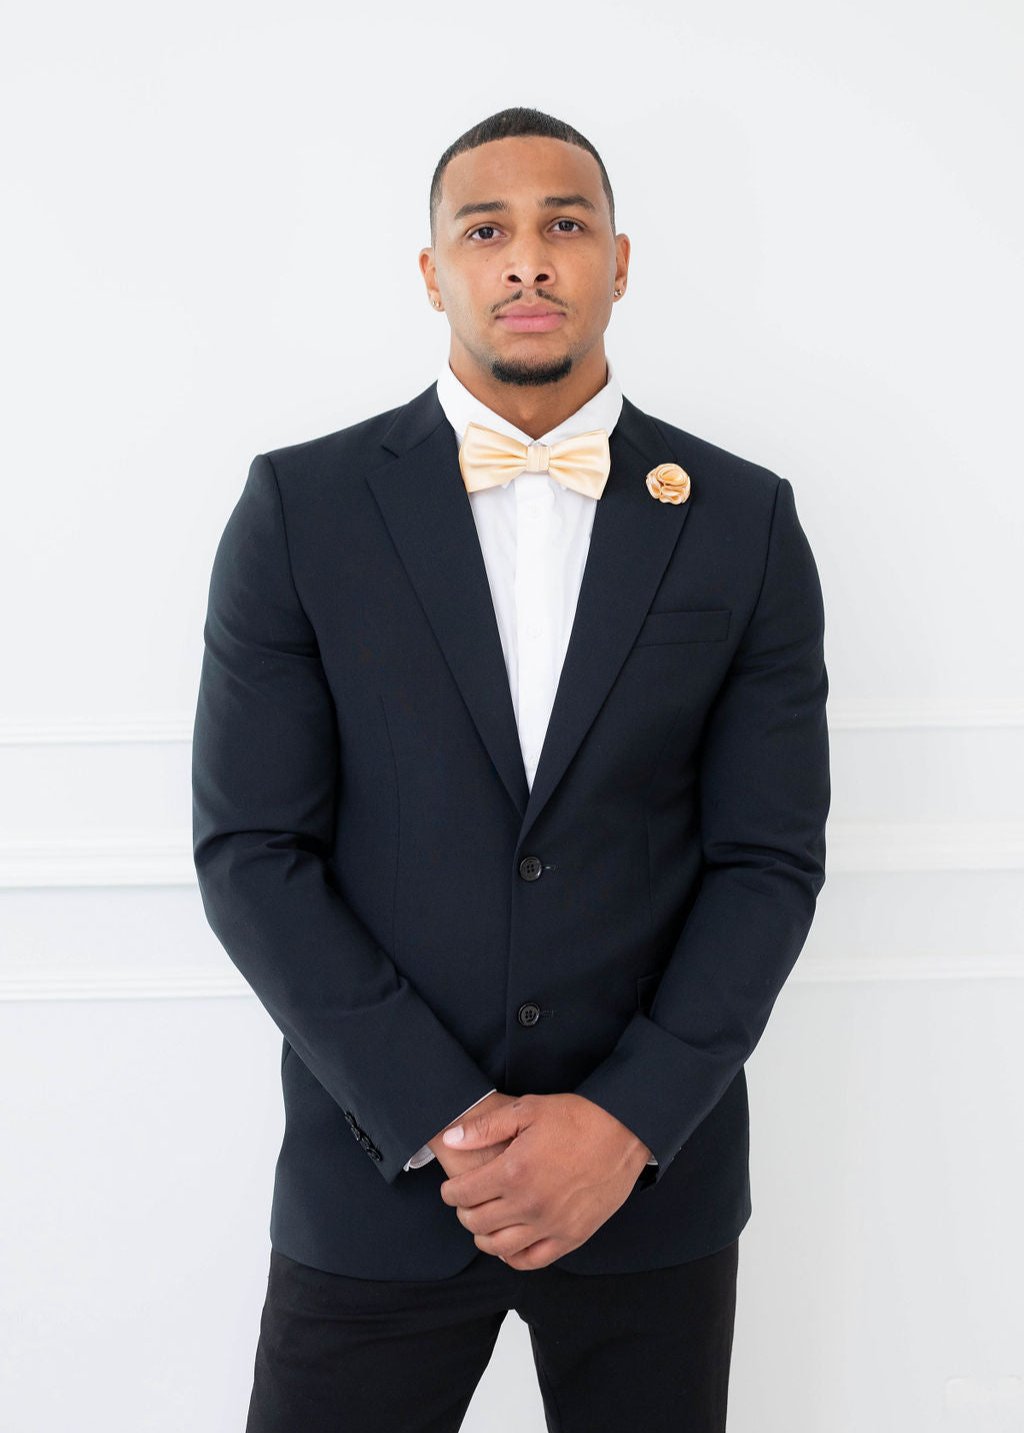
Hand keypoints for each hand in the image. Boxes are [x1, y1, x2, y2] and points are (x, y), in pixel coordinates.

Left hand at [437, 1094, 651, 1269]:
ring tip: (485, 1221)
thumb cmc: (576, 1117)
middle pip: (477, 1222)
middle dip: (464, 1212)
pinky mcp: (571, 1236)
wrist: (624, 1132)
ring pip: (499, 1247)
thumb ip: (484, 1127)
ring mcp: (550, 1224)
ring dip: (484, 1236)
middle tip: (466, 1202)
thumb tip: (451, 1139)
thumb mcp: (527, 1110)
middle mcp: (529, 1204)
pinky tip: (509, 1244)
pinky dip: (513, 1257)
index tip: (452, 1188)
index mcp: (513, 1171)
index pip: (464, 1194)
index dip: (450, 1192)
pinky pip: (532, 1260)